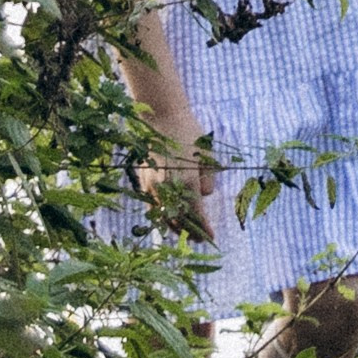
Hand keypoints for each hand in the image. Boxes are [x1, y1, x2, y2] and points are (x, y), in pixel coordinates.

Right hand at [137, 128, 219, 243]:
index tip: (212, 237)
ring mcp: (154, 186)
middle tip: (200, 239)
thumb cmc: (189, 132)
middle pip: (180, 219)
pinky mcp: (144, 182)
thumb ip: (208, 178)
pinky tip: (169, 218)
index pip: (197, 214)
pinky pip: (153, 206)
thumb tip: (204, 195)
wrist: (162, 118)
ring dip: (176, 226)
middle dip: (191, 231)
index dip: (204, 228)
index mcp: (188, 180)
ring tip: (186, 232)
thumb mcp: (206, 153)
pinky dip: (162, 215)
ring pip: (165, 215)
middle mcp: (169, 187)